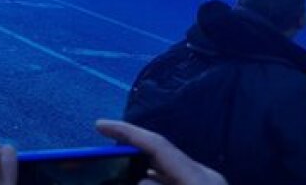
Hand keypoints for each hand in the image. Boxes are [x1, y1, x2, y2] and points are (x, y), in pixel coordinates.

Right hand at [95, 120, 226, 184]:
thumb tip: (142, 179)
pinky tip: (144, 184)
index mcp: (200, 179)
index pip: (158, 145)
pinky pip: (175, 181)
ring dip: (145, 177)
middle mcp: (206, 177)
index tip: (99, 126)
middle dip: (132, 159)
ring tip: (122, 177)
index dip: (127, 131)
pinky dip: (159, 182)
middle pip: (160, 157)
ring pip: (166, 173)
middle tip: (107, 165)